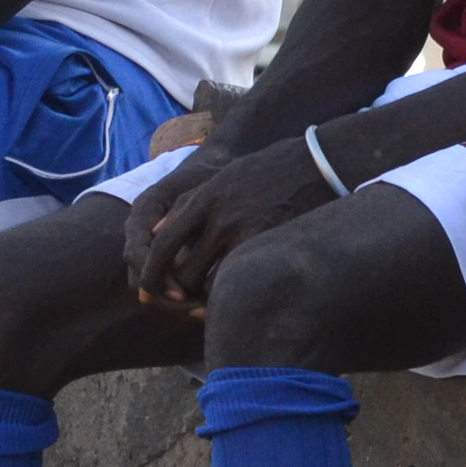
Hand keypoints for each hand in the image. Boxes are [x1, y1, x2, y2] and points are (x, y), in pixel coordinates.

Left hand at [124, 139, 331, 309]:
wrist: (318, 163)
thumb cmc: (268, 172)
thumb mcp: (222, 178)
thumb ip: (187, 203)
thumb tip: (155, 232)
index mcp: (204, 199)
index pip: (162, 244)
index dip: (150, 273)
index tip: (147, 292)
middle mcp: (219, 217)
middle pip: (184, 273)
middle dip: (180, 292)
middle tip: (184, 302)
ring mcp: (245, 232)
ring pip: (211, 284)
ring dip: (208, 297)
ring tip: (213, 299)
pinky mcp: (270, 245)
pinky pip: (241, 282)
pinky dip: (234, 292)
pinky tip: (239, 293)